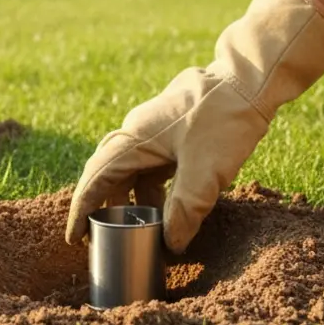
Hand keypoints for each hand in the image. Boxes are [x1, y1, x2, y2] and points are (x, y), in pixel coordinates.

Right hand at [65, 0, 323, 252]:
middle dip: (104, 207)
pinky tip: (169, 206)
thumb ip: (184, 212)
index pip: (96, 178)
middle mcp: (137, 131)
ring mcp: (156, 128)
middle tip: (101, 237)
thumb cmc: (224, 120)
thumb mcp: (205, 175)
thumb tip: (171, 244)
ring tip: (140, 228)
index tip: (74, 237)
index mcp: (134, 139)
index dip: (82, 210)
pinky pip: (153, 164)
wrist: (249, 80)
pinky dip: (154, 187)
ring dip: (134, 199)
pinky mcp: (175, 129)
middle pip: (110, 174)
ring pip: (134, 170)